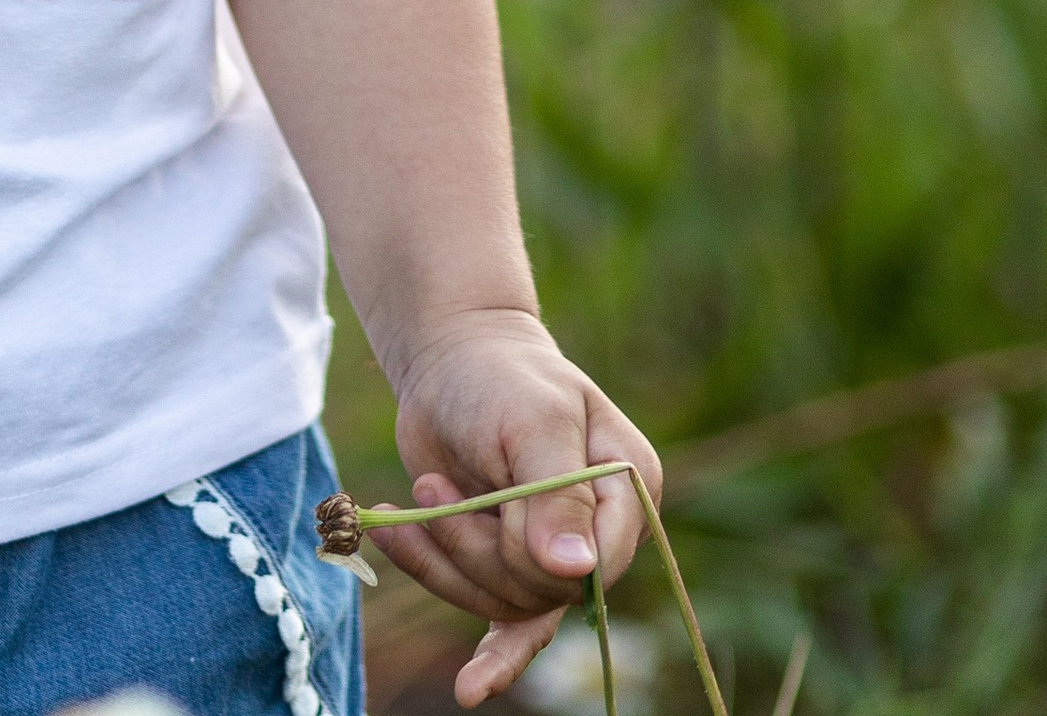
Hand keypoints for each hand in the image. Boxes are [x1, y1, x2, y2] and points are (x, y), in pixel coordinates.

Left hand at [380, 306, 659, 706]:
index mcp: (628, 487)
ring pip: (508, 606)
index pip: (596, 562)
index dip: (535, 548)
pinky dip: (485, 653)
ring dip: (448, 560)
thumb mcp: (532, 420)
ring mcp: (554, 555)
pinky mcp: (511, 568)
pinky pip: (503, 625)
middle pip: (543, 590)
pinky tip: (472, 689)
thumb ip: (555, 492)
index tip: (492, 499)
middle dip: (475, 547)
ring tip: (419, 498)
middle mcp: (601, 532)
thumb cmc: (500, 377)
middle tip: (433, 488)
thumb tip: (574, 571)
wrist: (452, 362)